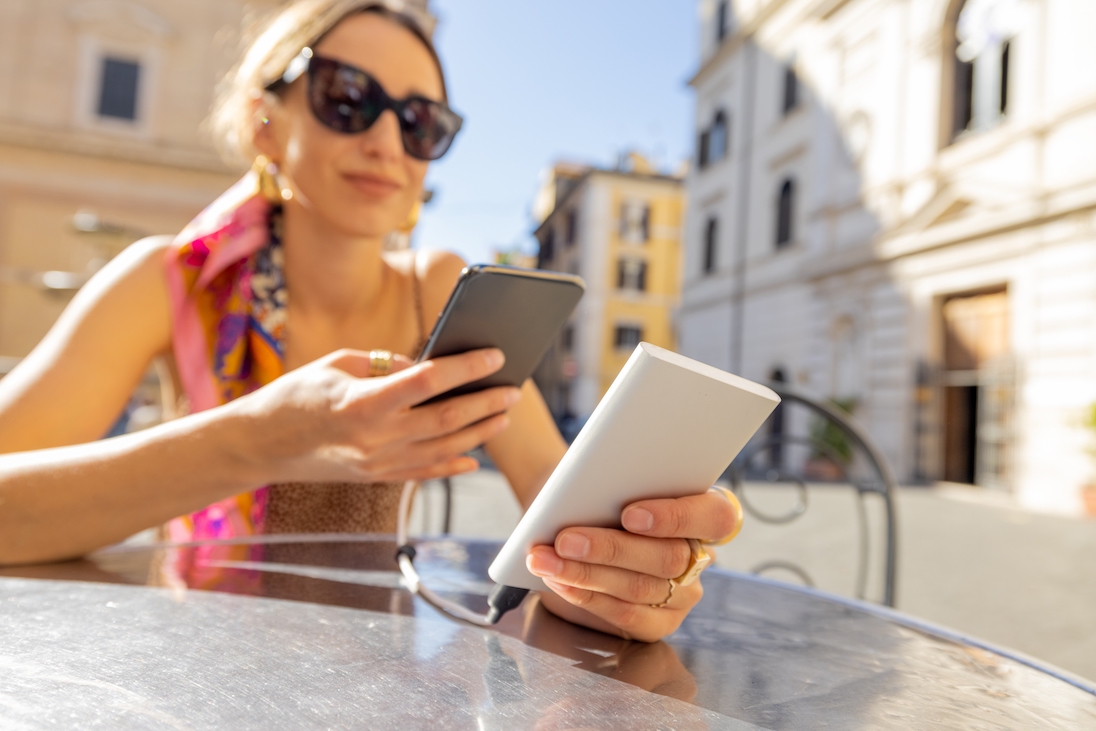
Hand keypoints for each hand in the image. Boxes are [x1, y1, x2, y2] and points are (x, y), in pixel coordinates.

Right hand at [225, 348, 521, 484]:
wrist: (259, 444)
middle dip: (486, 403)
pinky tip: (474, 455)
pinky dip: (453, 465)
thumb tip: (428, 366)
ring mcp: (377, 463)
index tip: (494, 355)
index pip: (429, 381)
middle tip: (513, 389)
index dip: (466, 367)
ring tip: (502, 415)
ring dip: (479, 433)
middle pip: (446, 420)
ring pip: (443, 450)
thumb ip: (387, 365)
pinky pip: (424, 473)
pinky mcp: (375, 478)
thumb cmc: (294, 395)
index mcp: (363, 401)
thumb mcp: (337, 363)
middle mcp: (375, 437)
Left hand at [526, 488, 741, 642]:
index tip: (629, 514)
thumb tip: (588, 497)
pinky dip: (585, 596)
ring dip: (585, 573)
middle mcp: (700, 557)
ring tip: (546, 560)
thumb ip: (614, 487)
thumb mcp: (608, 482)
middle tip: (565, 540)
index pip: (716, 516)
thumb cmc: (597, 493)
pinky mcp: (657, 624)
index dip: (676, 517)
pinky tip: (558, 581)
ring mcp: (682, 595)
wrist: (572, 518)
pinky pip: (625, 615)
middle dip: (610, 548)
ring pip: (640, 588)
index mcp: (705, 513)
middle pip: (668, 557)